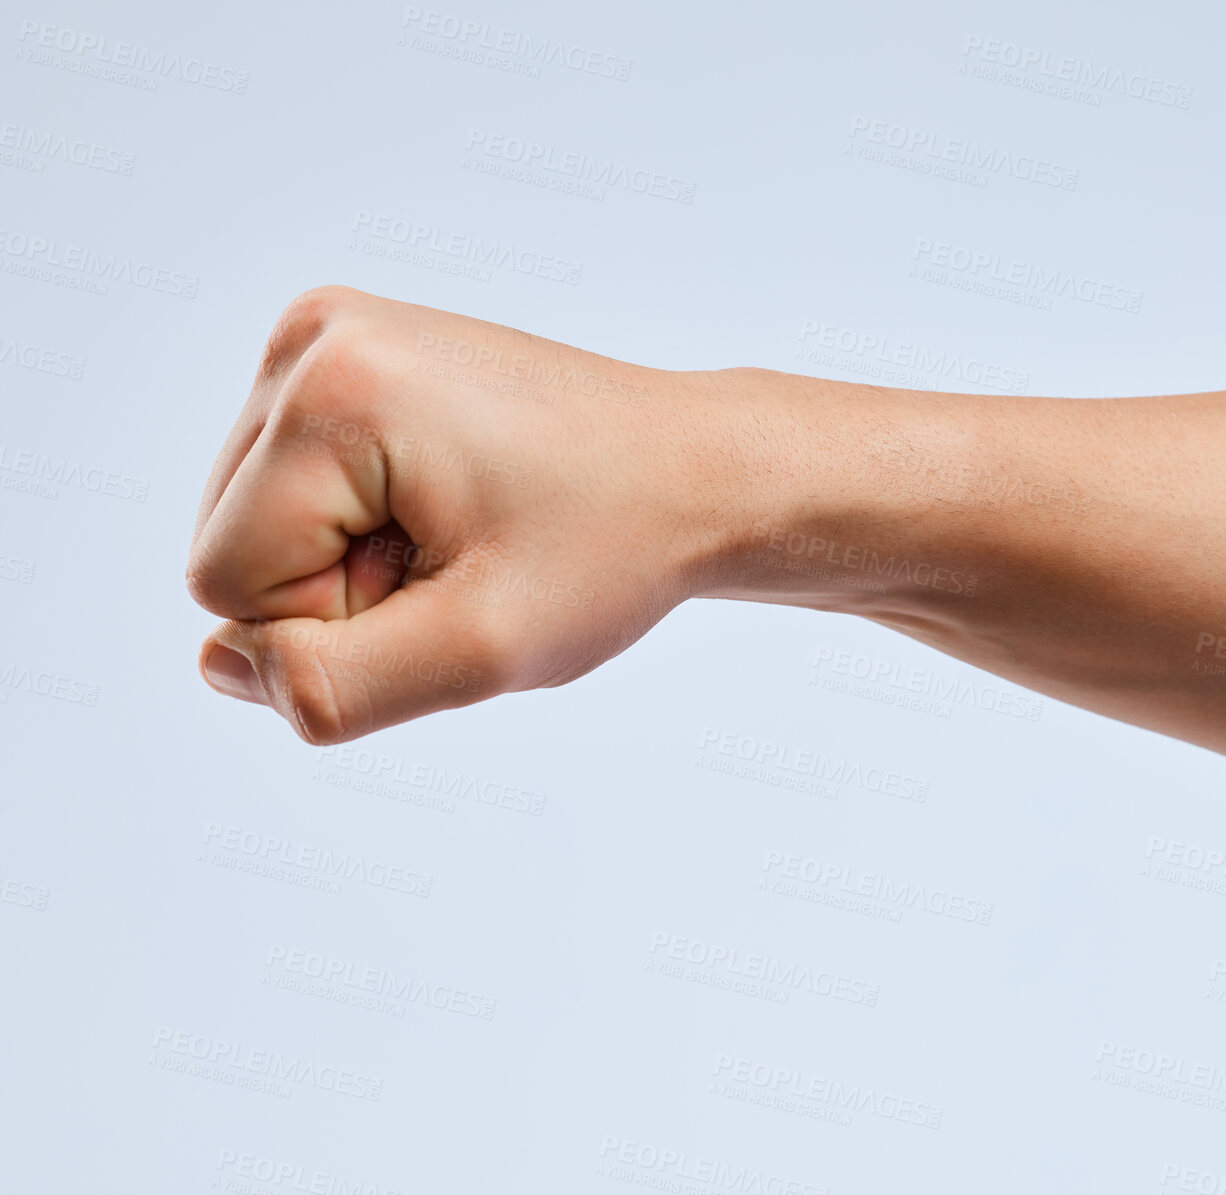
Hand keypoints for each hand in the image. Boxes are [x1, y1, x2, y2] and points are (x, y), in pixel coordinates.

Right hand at [186, 285, 745, 742]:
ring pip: (262, 523)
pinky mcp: (352, 355)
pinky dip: (368, 523)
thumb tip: (221, 664)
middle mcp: (313, 337)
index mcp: (331, 390)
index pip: (227, 584)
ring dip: (358, 561)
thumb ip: (330, 685)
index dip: (336, 625)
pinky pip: (299, 488)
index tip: (452, 585)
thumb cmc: (613, 543)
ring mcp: (330, 336)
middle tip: (467, 560)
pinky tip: (455, 505)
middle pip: (234, 544)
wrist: (697, 471)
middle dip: (345, 590)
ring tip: (467, 530)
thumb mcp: (481, 651)